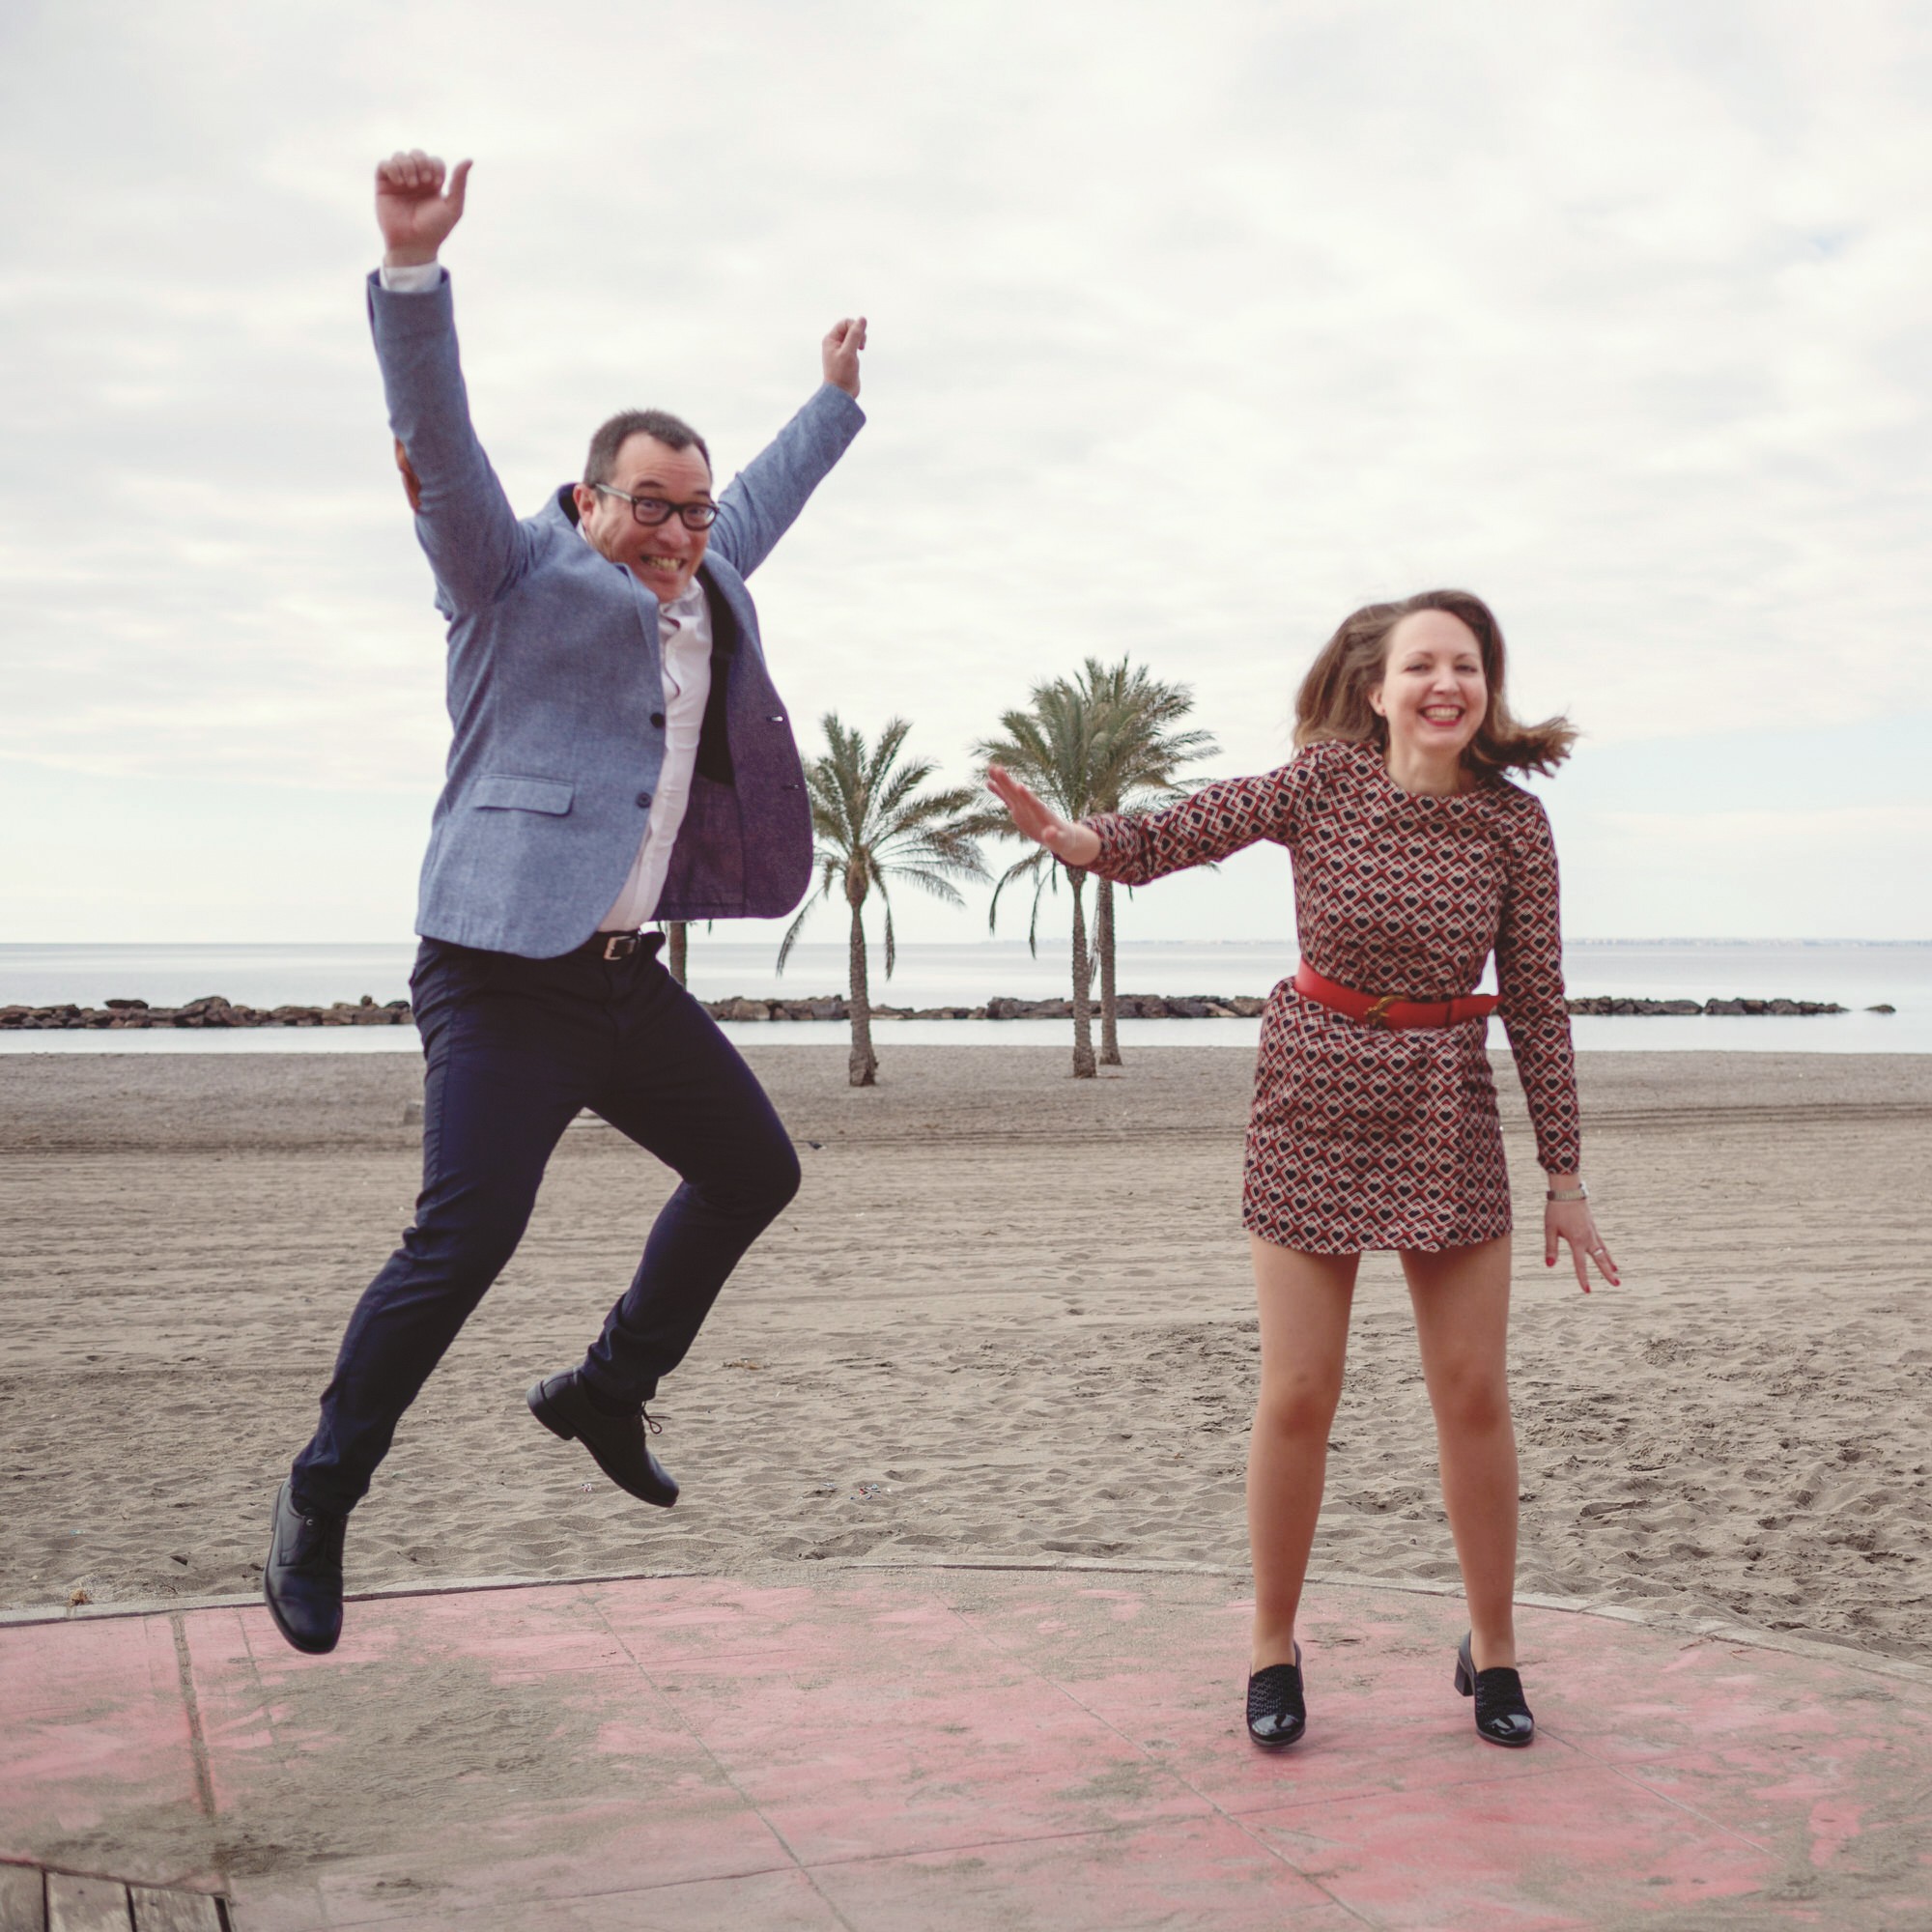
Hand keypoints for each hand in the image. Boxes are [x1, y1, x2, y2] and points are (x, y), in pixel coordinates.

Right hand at [375, 150, 471, 266]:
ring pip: (400, 156)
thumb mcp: (453, 207)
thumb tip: (469, 159)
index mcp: (433, 184)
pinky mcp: (383, 185)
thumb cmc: (435, 229)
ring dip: (407, 165)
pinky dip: (392, 167)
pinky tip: (399, 182)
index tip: (436, 183)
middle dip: (422, 162)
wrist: (413, 244)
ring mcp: (399, 181)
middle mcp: (415, 180)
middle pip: (417, 153)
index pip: (434, 160)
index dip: (435, 166)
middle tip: (424, 181)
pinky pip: (384, 164)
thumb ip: (459, 183)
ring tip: (411, 184)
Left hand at [822, 316, 867, 397]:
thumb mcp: (849, 352)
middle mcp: (833, 342)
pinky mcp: (846, 356)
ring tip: (861, 349)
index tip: (860, 342)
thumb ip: (855, 334)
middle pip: (849, 327)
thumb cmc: (842, 374)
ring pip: (853, 335)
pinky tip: (860, 353)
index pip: (845, 323)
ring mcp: (840, 349)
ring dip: (860, 339)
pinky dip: (859, 346)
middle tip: (862, 346)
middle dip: (859, 333)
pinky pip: (854, 344)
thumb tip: (862, 319)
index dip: (856, 328)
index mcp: (830, 339)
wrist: (841, 394)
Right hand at [987, 765, 1100, 867]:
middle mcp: (1032, 807)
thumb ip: (1054, 837)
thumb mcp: (1060, 842)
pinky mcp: (1019, 810)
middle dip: (1008, 783)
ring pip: (1011, 792)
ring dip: (1001, 781)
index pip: (1034, 804)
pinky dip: (998, 791)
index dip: (1026, 796)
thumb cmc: (1063, 840)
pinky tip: (988, 782)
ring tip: (990, 768)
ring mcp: (1024, 807)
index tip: (1019, 785)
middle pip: (1018, 794)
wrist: (1060, 835)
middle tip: (997, 769)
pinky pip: (1007, 799)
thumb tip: (1050, 833)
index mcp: (1043, 814)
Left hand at [1545, 1197, 1618, 1291]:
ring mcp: (1593, 1232)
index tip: (1587, 1290)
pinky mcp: (1593, 1227)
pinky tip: (1608, 1257)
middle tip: (1617, 1285)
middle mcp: (1588, 1238)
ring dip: (1610, 1263)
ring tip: (1616, 1274)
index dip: (1583, 1278)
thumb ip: (1551, 1249)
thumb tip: (1550, 1266)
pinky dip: (1607, 1252)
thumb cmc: (1556, 1210)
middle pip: (1600, 1259)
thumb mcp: (1550, 1229)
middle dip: (1607, 1273)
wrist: (1567, 1192)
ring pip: (1604, 1251)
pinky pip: (1602, 1243)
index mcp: (1576, 1240)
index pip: (1580, 1264)